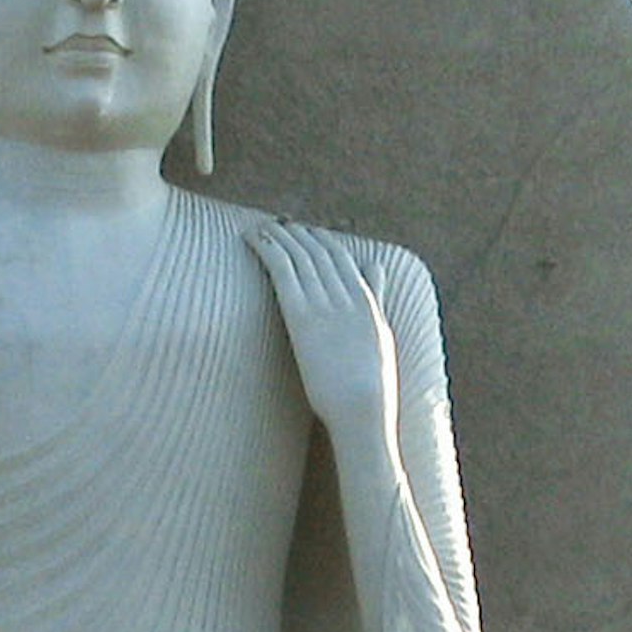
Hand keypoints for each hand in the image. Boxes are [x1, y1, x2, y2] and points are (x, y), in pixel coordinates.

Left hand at [247, 222, 393, 452]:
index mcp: (366, 300)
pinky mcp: (301, 316)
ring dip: (278, 235)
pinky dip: (266, 247)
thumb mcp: (380, 334)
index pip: (340, 258)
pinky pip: (282, 270)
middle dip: (296, 233)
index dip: (319, 240)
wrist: (363, 408)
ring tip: (260, 227)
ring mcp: (324, 304)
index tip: (303, 232)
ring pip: (298, 255)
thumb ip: (376, 298)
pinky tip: (251, 238)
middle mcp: (346, 295)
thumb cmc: (371, 386)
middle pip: (317, 251)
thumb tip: (376, 268)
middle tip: (277, 224)